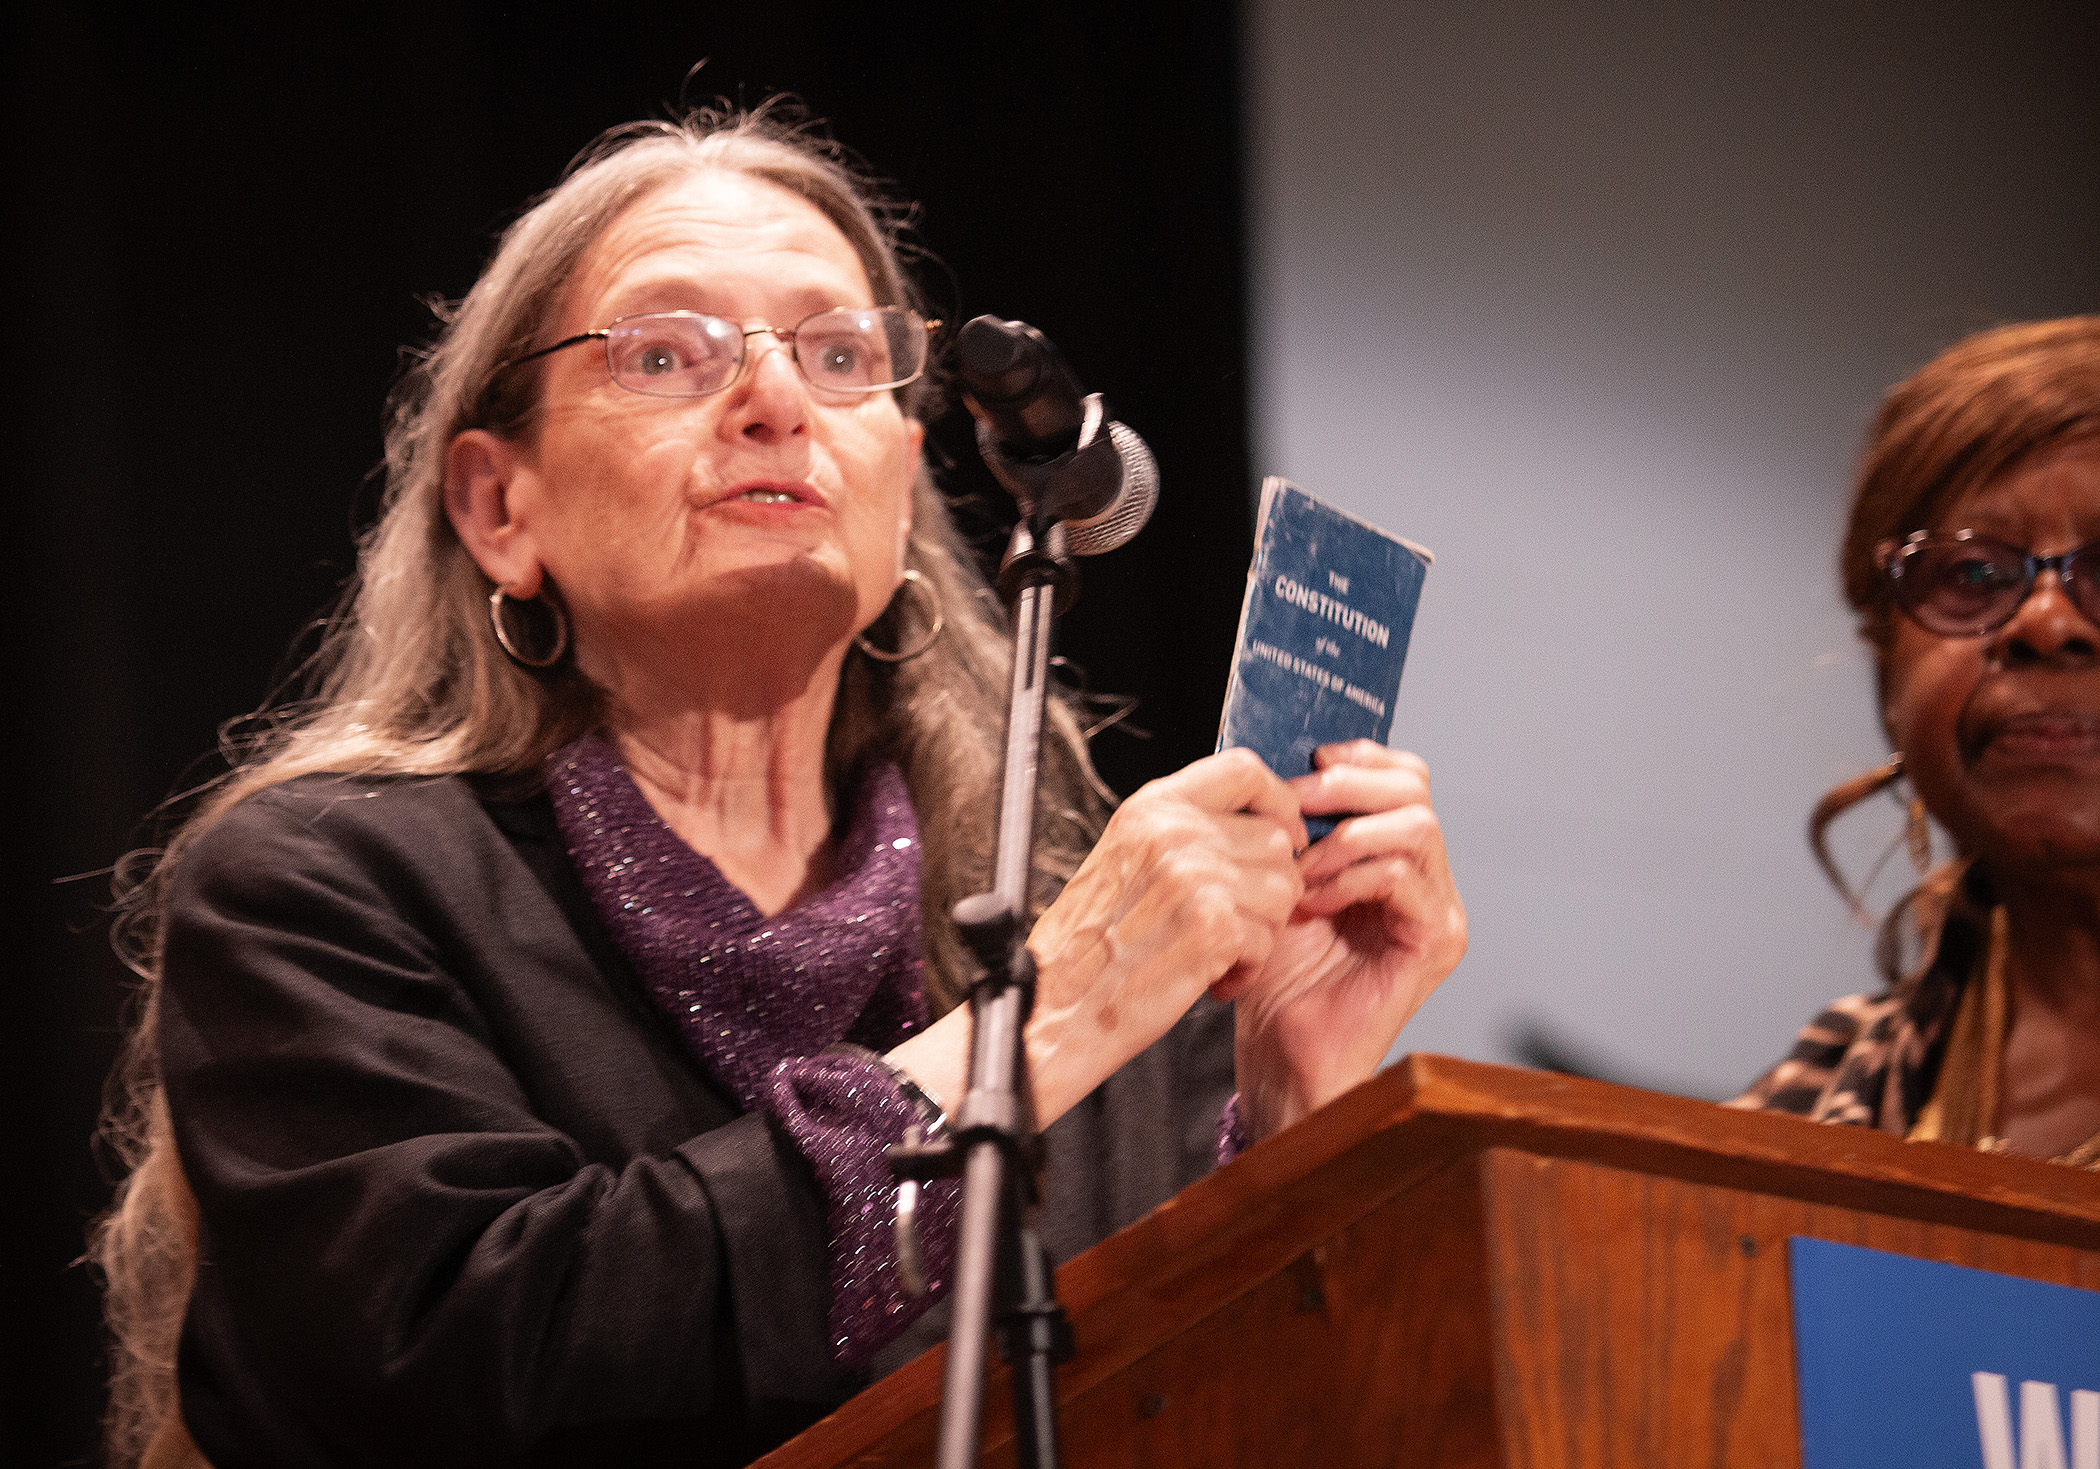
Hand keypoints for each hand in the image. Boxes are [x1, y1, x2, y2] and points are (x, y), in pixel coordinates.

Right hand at [1019, 747, 1307, 1124]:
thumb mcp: (1128, 855)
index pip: (1245, 770)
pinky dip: (1249, 968)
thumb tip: (1256, 823)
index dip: (1279, 802)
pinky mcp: (1212, 927)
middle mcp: (1174, 832)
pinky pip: (1269, 941)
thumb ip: (1185, 829)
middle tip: (1237, 919)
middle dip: (1271, 886)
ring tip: (1220, 952)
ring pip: (1284, 890)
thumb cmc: (1088, 943)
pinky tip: (1213, 977)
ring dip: (1263, 930)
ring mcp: (1195, 877)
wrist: (1055, 1004)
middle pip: (1276, 839)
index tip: (1282, 834)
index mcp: (1153, 807)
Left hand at [1223, 741, 1465, 1137]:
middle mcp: (1427, 878)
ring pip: (1416, 825)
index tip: (1308, 759)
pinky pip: (1401, 876)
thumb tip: (1279, 757)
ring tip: (1299, 867)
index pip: (1403, 776)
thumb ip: (1292, 822)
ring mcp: (1438, 909)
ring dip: (1345, 835)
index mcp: (1393, 855)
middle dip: (1349, 785)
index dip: (1360, 755)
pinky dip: (1349, 878)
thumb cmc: (1270, 970)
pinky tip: (1310, 901)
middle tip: (1295, 806)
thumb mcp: (1275, 877)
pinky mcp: (1436, 940)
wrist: (1277, 1049)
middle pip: (1416, 789)